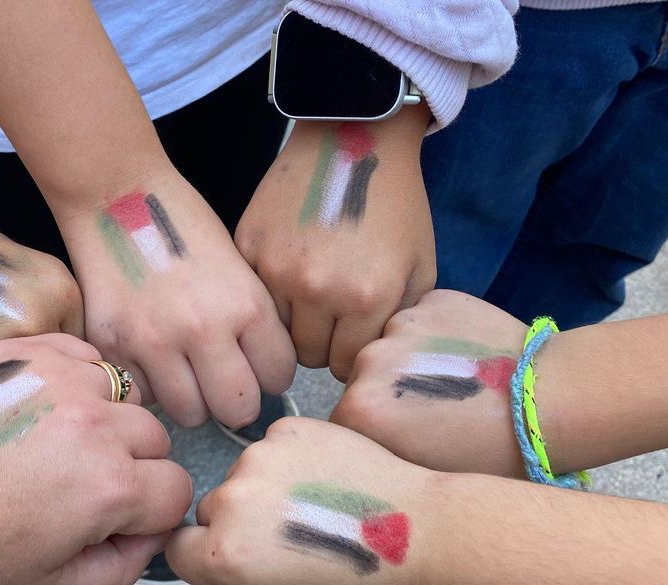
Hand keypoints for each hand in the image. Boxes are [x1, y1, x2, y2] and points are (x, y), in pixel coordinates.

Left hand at [0, 333, 191, 584]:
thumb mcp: (45, 581)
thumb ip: (118, 569)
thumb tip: (147, 537)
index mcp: (109, 486)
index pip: (176, 491)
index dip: (150, 513)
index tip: (114, 518)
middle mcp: (98, 423)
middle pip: (156, 440)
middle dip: (131, 466)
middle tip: (76, 484)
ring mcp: (67, 376)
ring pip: (126, 396)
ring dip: (107, 419)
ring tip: (54, 442)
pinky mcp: (36, 347)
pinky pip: (90, 358)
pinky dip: (80, 381)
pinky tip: (41, 408)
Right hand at [57, 169, 295, 427]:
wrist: (116, 195)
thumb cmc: (182, 224)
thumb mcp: (239, 267)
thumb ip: (252, 321)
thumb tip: (262, 376)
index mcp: (246, 304)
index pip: (278, 377)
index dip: (270, 374)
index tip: (258, 365)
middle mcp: (203, 329)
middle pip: (237, 409)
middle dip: (235, 401)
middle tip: (225, 383)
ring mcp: (154, 341)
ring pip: (190, 414)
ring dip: (192, 399)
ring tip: (186, 370)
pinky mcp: (114, 346)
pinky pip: (145, 395)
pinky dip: (151, 385)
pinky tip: (151, 355)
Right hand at [166, 417, 431, 584]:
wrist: (419, 532)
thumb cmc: (361, 580)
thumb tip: (216, 562)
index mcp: (227, 553)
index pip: (179, 549)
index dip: (203, 556)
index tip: (230, 555)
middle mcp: (234, 500)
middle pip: (211, 510)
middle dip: (239, 523)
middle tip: (290, 535)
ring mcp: (260, 457)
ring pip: (244, 476)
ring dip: (267, 488)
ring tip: (317, 507)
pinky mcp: (289, 429)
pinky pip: (273, 448)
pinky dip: (292, 461)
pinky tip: (326, 481)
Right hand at [236, 111, 435, 380]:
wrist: (353, 137)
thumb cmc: (394, 204)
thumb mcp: (418, 267)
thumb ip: (395, 320)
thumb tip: (366, 357)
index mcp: (366, 298)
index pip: (342, 363)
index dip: (346, 354)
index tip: (347, 338)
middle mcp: (319, 290)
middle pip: (305, 355)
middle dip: (318, 342)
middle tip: (326, 318)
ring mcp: (277, 267)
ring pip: (273, 330)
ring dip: (289, 320)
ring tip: (304, 295)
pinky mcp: (248, 246)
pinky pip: (251, 294)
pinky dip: (266, 291)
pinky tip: (284, 270)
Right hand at [331, 290, 527, 476]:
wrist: (550, 402)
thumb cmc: (490, 453)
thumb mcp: (422, 474)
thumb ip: (381, 453)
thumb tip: (369, 441)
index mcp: (359, 410)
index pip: (346, 419)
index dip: (374, 431)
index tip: (404, 437)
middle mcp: (368, 361)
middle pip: (364, 378)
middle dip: (390, 392)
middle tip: (434, 409)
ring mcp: (402, 325)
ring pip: (393, 345)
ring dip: (413, 360)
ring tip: (455, 380)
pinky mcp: (434, 300)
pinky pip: (423, 319)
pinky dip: (438, 334)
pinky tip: (468, 354)